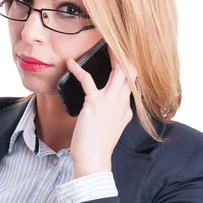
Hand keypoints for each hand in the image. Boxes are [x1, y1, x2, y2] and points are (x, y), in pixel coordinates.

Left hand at [67, 46, 137, 175]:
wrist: (93, 162)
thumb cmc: (96, 148)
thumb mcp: (109, 130)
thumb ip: (112, 116)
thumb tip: (106, 110)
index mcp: (125, 110)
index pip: (131, 83)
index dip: (128, 67)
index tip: (121, 56)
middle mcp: (122, 104)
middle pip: (131, 72)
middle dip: (126, 54)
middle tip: (116, 40)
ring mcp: (110, 103)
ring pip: (119, 71)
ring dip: (112, 54)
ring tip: (103, 41)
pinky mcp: (95, 104)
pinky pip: (87, 80)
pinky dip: (78, 69)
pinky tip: (70, 63)